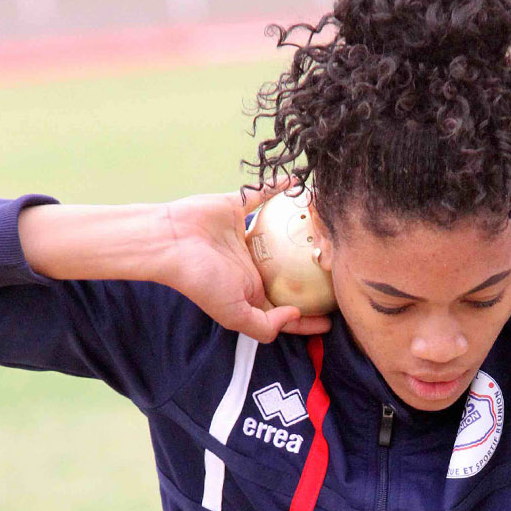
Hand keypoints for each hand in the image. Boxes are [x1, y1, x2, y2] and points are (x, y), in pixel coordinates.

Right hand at [158, 180, 331, 341]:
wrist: (170, 242)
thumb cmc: (200, 281)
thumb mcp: (234, 315)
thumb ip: (265, 325)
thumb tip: (295, 314)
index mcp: (253, 291)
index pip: (288, 309)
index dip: (311, 318)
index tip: (334, 318)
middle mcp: (254, 265)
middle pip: (293, 272)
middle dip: (315, 274)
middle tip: (341, 270)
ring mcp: (249, 235)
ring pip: (285, 233)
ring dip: (305, 228)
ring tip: (330, 226)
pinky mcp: (240, 208)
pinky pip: (266, 195)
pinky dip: (282, 189)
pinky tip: (302, 185)